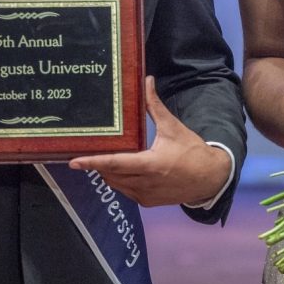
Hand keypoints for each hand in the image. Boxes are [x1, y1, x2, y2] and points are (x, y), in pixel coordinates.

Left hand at [68, 77, 232, 207]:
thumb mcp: (172, 127)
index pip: (114, 164)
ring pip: (115, 184)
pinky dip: (120, 180)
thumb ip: (155, 106)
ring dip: (108, 172)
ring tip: (107, 157)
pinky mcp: (147, 202)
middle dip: (99, 164)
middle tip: (92, 150)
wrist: (210, 178)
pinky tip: (123, 168)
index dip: (92, 163)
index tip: (74, 162)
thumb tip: (147, 81)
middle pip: (110, 174)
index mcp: (150, 164)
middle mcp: (145, 183)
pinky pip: (125, 191)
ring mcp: (145, 195)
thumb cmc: (192, 151)